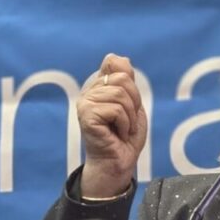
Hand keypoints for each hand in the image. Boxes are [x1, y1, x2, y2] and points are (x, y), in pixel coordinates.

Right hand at [76, 53, 147, 196]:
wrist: (118, 163)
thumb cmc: (125, 137)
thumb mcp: (132, 104)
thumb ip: (126, 80)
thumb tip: (118, 56)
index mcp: (98, 86)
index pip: (118, 65)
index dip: (132, 87)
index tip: (129, 107)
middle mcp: (89, 92)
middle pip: (122, 78)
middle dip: (134, 102)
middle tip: (128, 122)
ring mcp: (85, 103)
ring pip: (120, 95)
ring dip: (129, 117)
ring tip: (123, 130)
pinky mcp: (86, 115)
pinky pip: (116, 109)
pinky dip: (124, 124)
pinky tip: (117, 135)